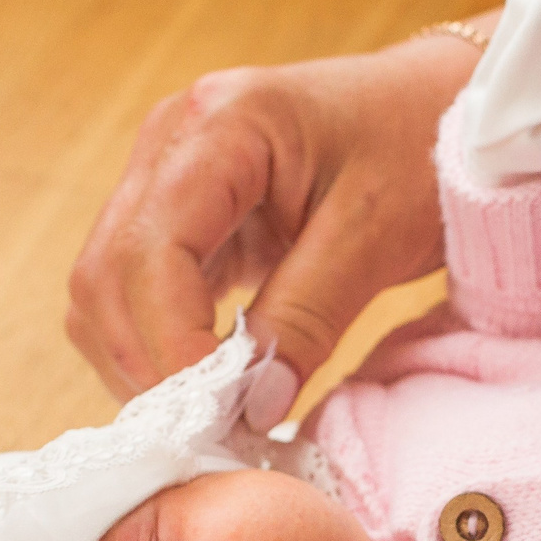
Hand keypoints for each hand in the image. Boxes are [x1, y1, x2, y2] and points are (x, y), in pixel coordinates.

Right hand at [65, 23, 490, 397]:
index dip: (170, 343)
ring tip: (210, 415)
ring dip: (142, 361)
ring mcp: (162, 173)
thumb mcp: (378, 235)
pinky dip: (157, 344)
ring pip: (104, 289)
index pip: (151, 251)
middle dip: (147, 363)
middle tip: (208, 432)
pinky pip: (134, 289)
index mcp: (221, 125)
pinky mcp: (176, 212)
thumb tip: (253, 404)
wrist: (436, 108)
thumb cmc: (420, 149)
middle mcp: (170, 140)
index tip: (214, 415)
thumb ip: (310, 315)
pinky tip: (209, 383)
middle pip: (106, 274)